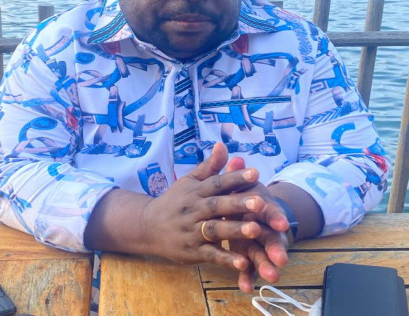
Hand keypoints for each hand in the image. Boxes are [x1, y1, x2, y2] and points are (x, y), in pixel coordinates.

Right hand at [139, 143, 270, 271]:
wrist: (147, 227)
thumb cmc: (175, 202)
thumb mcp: (189, 182)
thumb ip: (209, 167)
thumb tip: (223, 145)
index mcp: (196, 191)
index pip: (217, 183)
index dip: (235, 177)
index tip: (255, 173)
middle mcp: (194, 210)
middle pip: (217, 206)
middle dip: (238, 204)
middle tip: (260, 201)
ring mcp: (192, 232)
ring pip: (215, 230)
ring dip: (235, 230)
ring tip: (256, 229)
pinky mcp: (192, 252)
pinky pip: (210, 255)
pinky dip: (225, 259)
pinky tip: (243, 262)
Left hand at [223, 157, 291, 292]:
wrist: (246, 209)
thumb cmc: (241, 195)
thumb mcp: (239, 184)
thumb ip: (237, 174)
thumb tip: (234, 157)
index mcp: (260, 206)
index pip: (271, 211)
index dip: (276, 217)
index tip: (282, 225)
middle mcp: (262, 225)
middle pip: (271, 237)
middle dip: (276, 248)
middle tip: (281, 260)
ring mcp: (256, 242)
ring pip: (262, 254)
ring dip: (266, 265)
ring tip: (271, 277)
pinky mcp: (247, 254)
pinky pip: (247, 267)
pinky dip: (247, 276)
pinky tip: (246, 287)